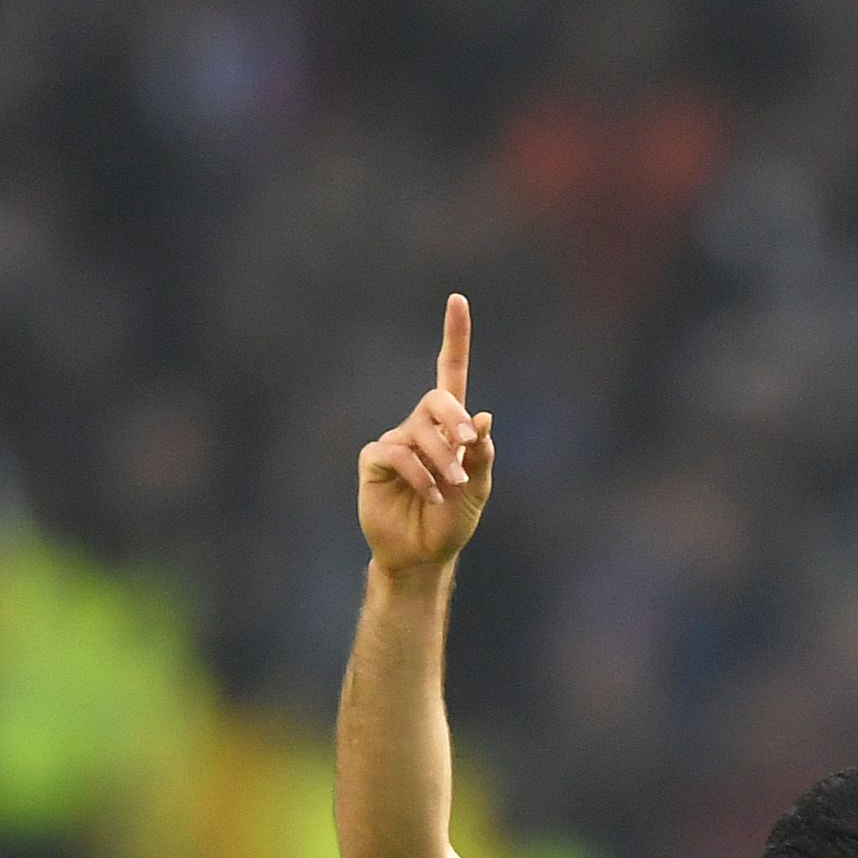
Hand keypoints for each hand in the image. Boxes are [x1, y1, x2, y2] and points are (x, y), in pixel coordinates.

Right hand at [357, 293, 494, 574]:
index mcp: (450, 427)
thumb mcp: (478, 490)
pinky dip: (419, 473)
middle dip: (454, 418)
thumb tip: (482, 417)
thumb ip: (481, 456)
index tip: (457, 300)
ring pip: (419, 431)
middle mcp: (421, 427)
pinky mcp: (375, 460)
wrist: (422, 556)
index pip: (451, 372)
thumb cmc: (452, 522)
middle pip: (437, 399)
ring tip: (451, 488)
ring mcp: (396, 442)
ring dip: (441, 459)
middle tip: (467, 445)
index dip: (454, 337)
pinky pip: (397, 453)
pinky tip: (431, 494)